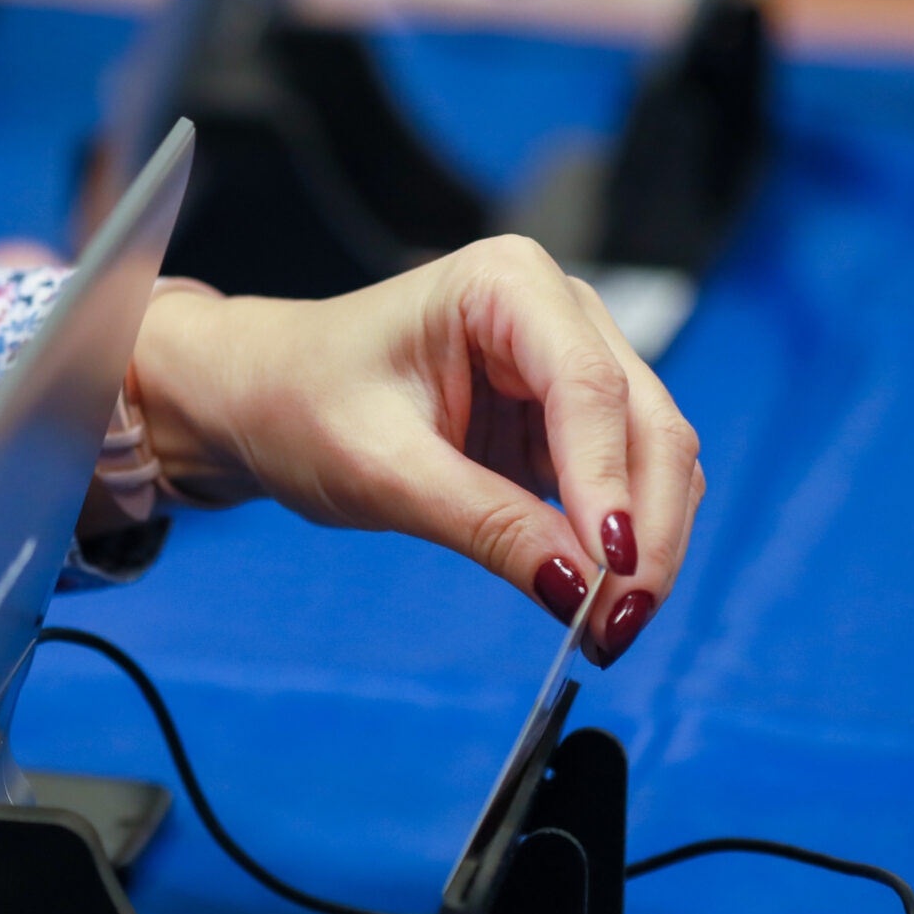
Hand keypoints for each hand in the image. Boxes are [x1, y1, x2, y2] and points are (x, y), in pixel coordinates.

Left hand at [129, 235, 702, 665]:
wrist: (262, 397)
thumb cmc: (301, 403)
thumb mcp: (383, 470)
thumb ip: (486, 525)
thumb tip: (580, 593)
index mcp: (507, 282)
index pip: (588, 388)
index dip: (610, 485)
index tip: (611, 573)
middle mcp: (558, 310)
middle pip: (645, 424)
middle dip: (643, 531)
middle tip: (619, 628)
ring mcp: (570, 363)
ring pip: (650, 459)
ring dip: (643, 547)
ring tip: (606, 631)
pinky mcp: (565, 421)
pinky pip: (621, 483)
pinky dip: (618, 545)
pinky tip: (594, 602)